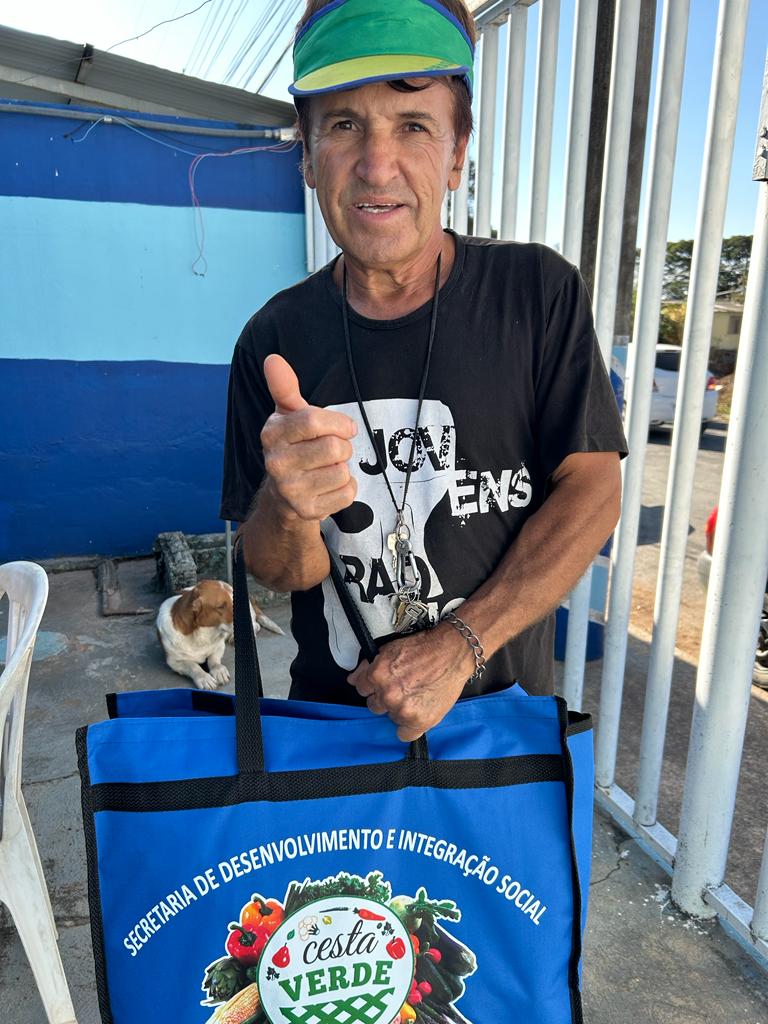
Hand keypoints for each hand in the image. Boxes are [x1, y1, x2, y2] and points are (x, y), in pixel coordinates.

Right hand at [261, 354, 357, 520]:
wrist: (284, 494)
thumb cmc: (294, 445)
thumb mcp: (288, 414)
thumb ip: (284, 387)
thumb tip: (273, 359)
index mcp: (272, 434)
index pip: (314, 421)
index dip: (338, 423)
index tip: (344, 427)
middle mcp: (275, 463)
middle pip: (334, 448)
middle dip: (342, 447)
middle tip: (331, 451)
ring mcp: (290, 490)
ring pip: (342, 471)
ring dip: (343, 468)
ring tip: (327, 468)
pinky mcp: (307, 510)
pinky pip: (347, 493)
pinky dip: (346, 488)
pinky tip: (329, 486)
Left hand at [347, 623, 475, 741]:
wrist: (453, 652)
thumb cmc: (424, 648)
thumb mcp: (390, 650)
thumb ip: (368, 667)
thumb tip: (353, 679)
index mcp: (378, 675)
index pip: (362, 690)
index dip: (374, 686)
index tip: (385, 684)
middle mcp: (389, 695)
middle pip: (374, 706)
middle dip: (385, 698)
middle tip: (402, 688)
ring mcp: (404, 710)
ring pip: (390, 718)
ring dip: (399, 710)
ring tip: (415, 696)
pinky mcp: (420, 721)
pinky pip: (405, 735)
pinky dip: (410, 728)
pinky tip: (418, 713)